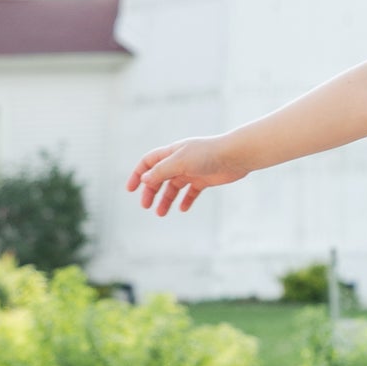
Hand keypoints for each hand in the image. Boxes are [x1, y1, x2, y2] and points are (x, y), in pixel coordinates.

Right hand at [126, 135, 247, 216]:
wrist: (235, 156)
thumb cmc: (208, 155)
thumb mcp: (180, 162)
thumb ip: (162, 171)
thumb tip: (145, 179)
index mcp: (171, 152)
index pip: (148, 162)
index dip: (138, 174)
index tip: (131, 190)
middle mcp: (180, 161)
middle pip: (159, 177)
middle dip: (150, 191)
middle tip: (146, 206)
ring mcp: (192, 171)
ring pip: (174, 187)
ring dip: (166, 199)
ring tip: (161, 213)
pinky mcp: (204, 179)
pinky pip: (191, 192)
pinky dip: (185, 200)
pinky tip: (182, 209)